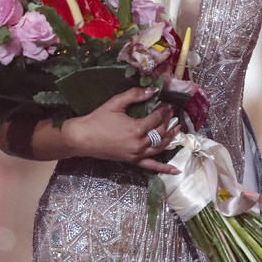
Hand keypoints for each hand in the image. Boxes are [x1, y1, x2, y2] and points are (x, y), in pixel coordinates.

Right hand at [64, 86, 181, 173]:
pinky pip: (151, 166)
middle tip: (173, 113)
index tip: (168, 104)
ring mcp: (137, 154)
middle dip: (168, 121)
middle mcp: (140, 143)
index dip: (164, 110)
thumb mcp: (116, 103)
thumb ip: (135, 95)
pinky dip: (164, 169)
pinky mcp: (132, 161)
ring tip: (178, 130)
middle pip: (161, 132)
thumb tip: (153, 90)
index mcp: (137, 128)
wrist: (83, 138)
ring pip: (160, 147)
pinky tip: (176, 171)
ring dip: (171, 138)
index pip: (157, 118)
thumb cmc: (98, 119)